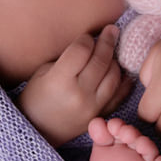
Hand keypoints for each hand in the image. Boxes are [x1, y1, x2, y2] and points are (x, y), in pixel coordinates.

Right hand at [17, 25, 132, 146]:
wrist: (38, 130)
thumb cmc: (36, 96)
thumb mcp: (43, 72)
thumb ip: (67, 58)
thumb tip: (90, 43)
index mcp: (59, 81)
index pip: (81, 51)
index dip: (86, 38)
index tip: (86, 35)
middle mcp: (78, 94)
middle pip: (100, 61)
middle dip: (107, 41)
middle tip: (112, 30)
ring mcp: (92, 107)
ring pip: (113, 77)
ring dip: (115, 61)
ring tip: (112, 52)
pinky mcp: (100, 116)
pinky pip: (119, 96)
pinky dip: (124, 82)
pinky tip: (124, 71)